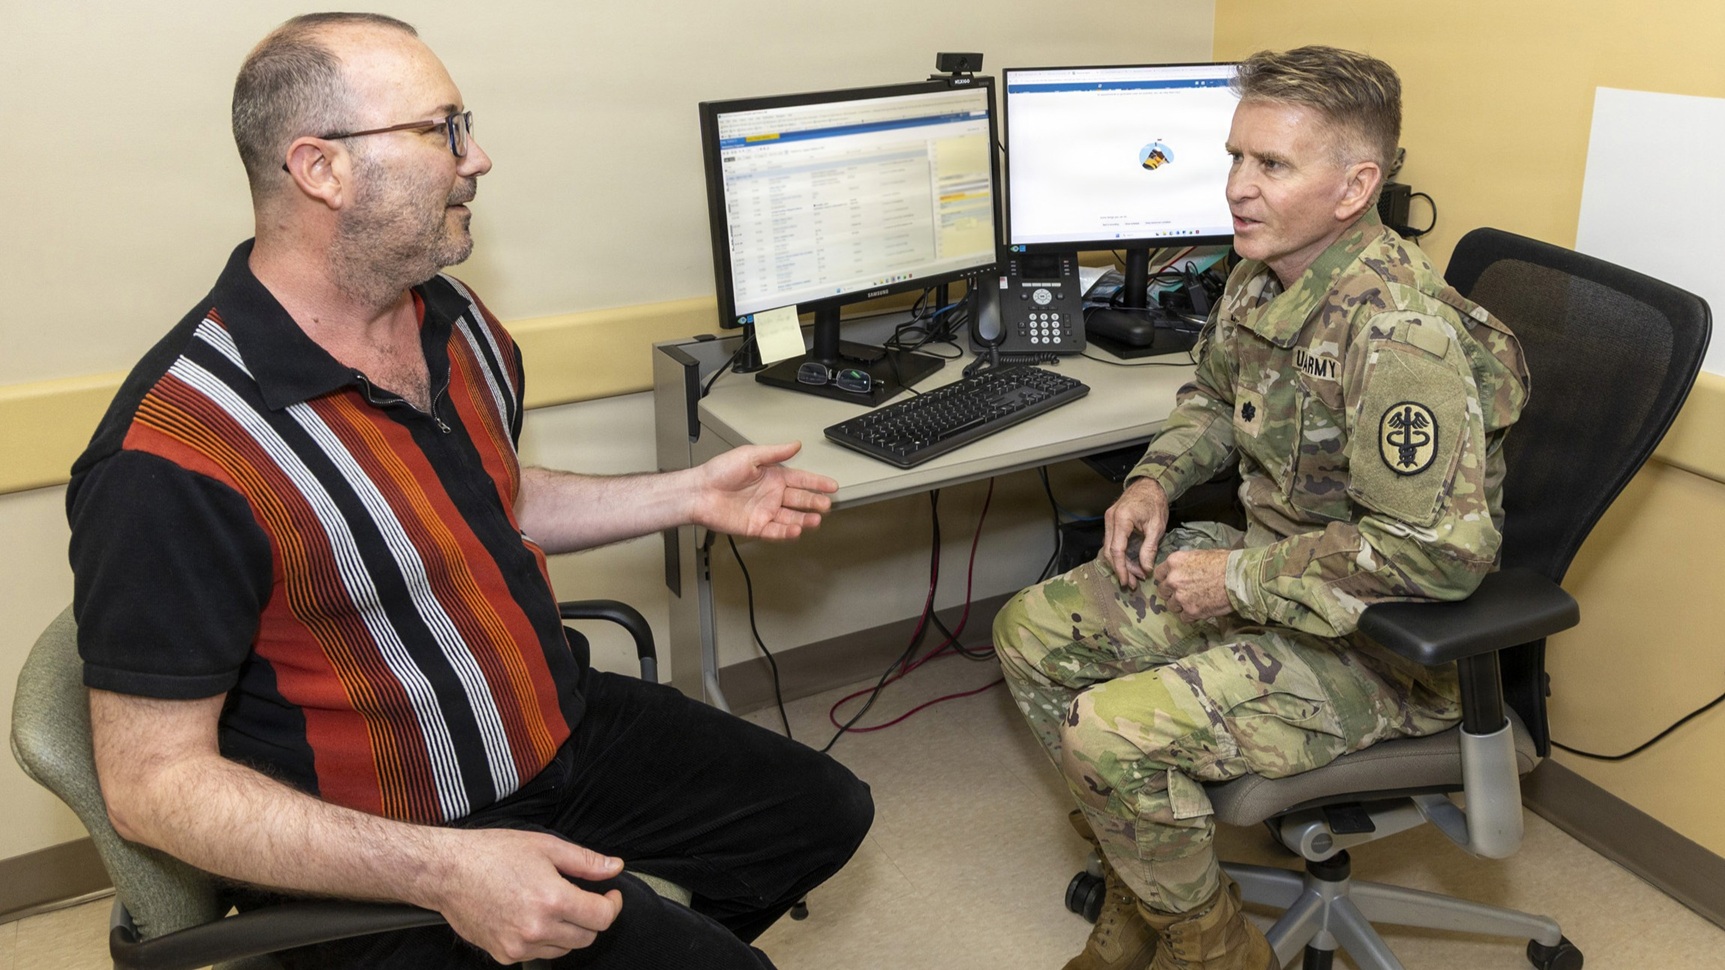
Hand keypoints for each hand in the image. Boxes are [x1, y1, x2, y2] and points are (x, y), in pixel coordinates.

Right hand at [426, 828, 624, 964]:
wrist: (448, 872)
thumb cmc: (492, 854)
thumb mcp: (545, 846)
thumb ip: (586, 861)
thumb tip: (614, 867)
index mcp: (552, 899)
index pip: (602, 917)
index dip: (612, 905)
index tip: (610, 896)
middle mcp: (537, 928)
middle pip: (587, 937)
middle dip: (591, 918)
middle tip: (583, 899)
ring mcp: (519, 945)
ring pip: (564, 948)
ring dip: (568, 931)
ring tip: (553, 906)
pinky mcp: (504, 954)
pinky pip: (538, 953)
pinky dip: (543, 939)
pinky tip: (531, 917)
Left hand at [696, 442, 837, 539]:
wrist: (699, 492)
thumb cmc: (719, 472)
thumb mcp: (750, 455)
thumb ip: (775, 453)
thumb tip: (795, 445)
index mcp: (772, 476)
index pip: (801, 480)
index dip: (817, 483)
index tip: (831, 486)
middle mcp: (771, 494)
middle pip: (799, 500)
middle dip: (815, 502)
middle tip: (826, 504)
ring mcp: (764, 512)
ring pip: (791, 518)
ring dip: (805, 519)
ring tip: (816, 519)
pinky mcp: (755, 527)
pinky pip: (775, 531)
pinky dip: (787, 532)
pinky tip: (797, 529)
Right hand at [1103, 479, 1169, 588]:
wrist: (1150, 485)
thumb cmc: (1155, 502)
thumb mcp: (1156, 527)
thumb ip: (1149, 548)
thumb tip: (1145, 568)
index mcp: (1121, 519)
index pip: (1116, 550)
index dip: (1121, 568)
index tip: (1127, 581)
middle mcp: (1110, 519)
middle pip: (1110, 551)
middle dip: (1121, 569)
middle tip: (1133, 583)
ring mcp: (1109, 520)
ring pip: (1110, 548)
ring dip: (1121, 563)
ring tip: (1135, 576)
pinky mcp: (1112, 522)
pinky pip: (1113, 542)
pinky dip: (1121, 554)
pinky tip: (1131, 563)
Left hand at [1151, 549, 1231, 621]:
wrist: (1239, 578)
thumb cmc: (1225, 563)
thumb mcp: (1201, 554)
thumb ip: (1185, 563)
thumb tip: (1182, 569)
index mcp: (1174, 562)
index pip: (1159, 574)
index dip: (1166, 579)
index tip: (1173, 582)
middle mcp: (1173, 579)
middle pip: (1163, 591)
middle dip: (1171, 593)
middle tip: (1184, 593)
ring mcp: (1181, 596)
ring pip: (1171, 606)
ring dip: (1180, 605)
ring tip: (1194, 602)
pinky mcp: (1191, 611)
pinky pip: (1183, 617)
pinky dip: (1190, 616)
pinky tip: (1200, 609)